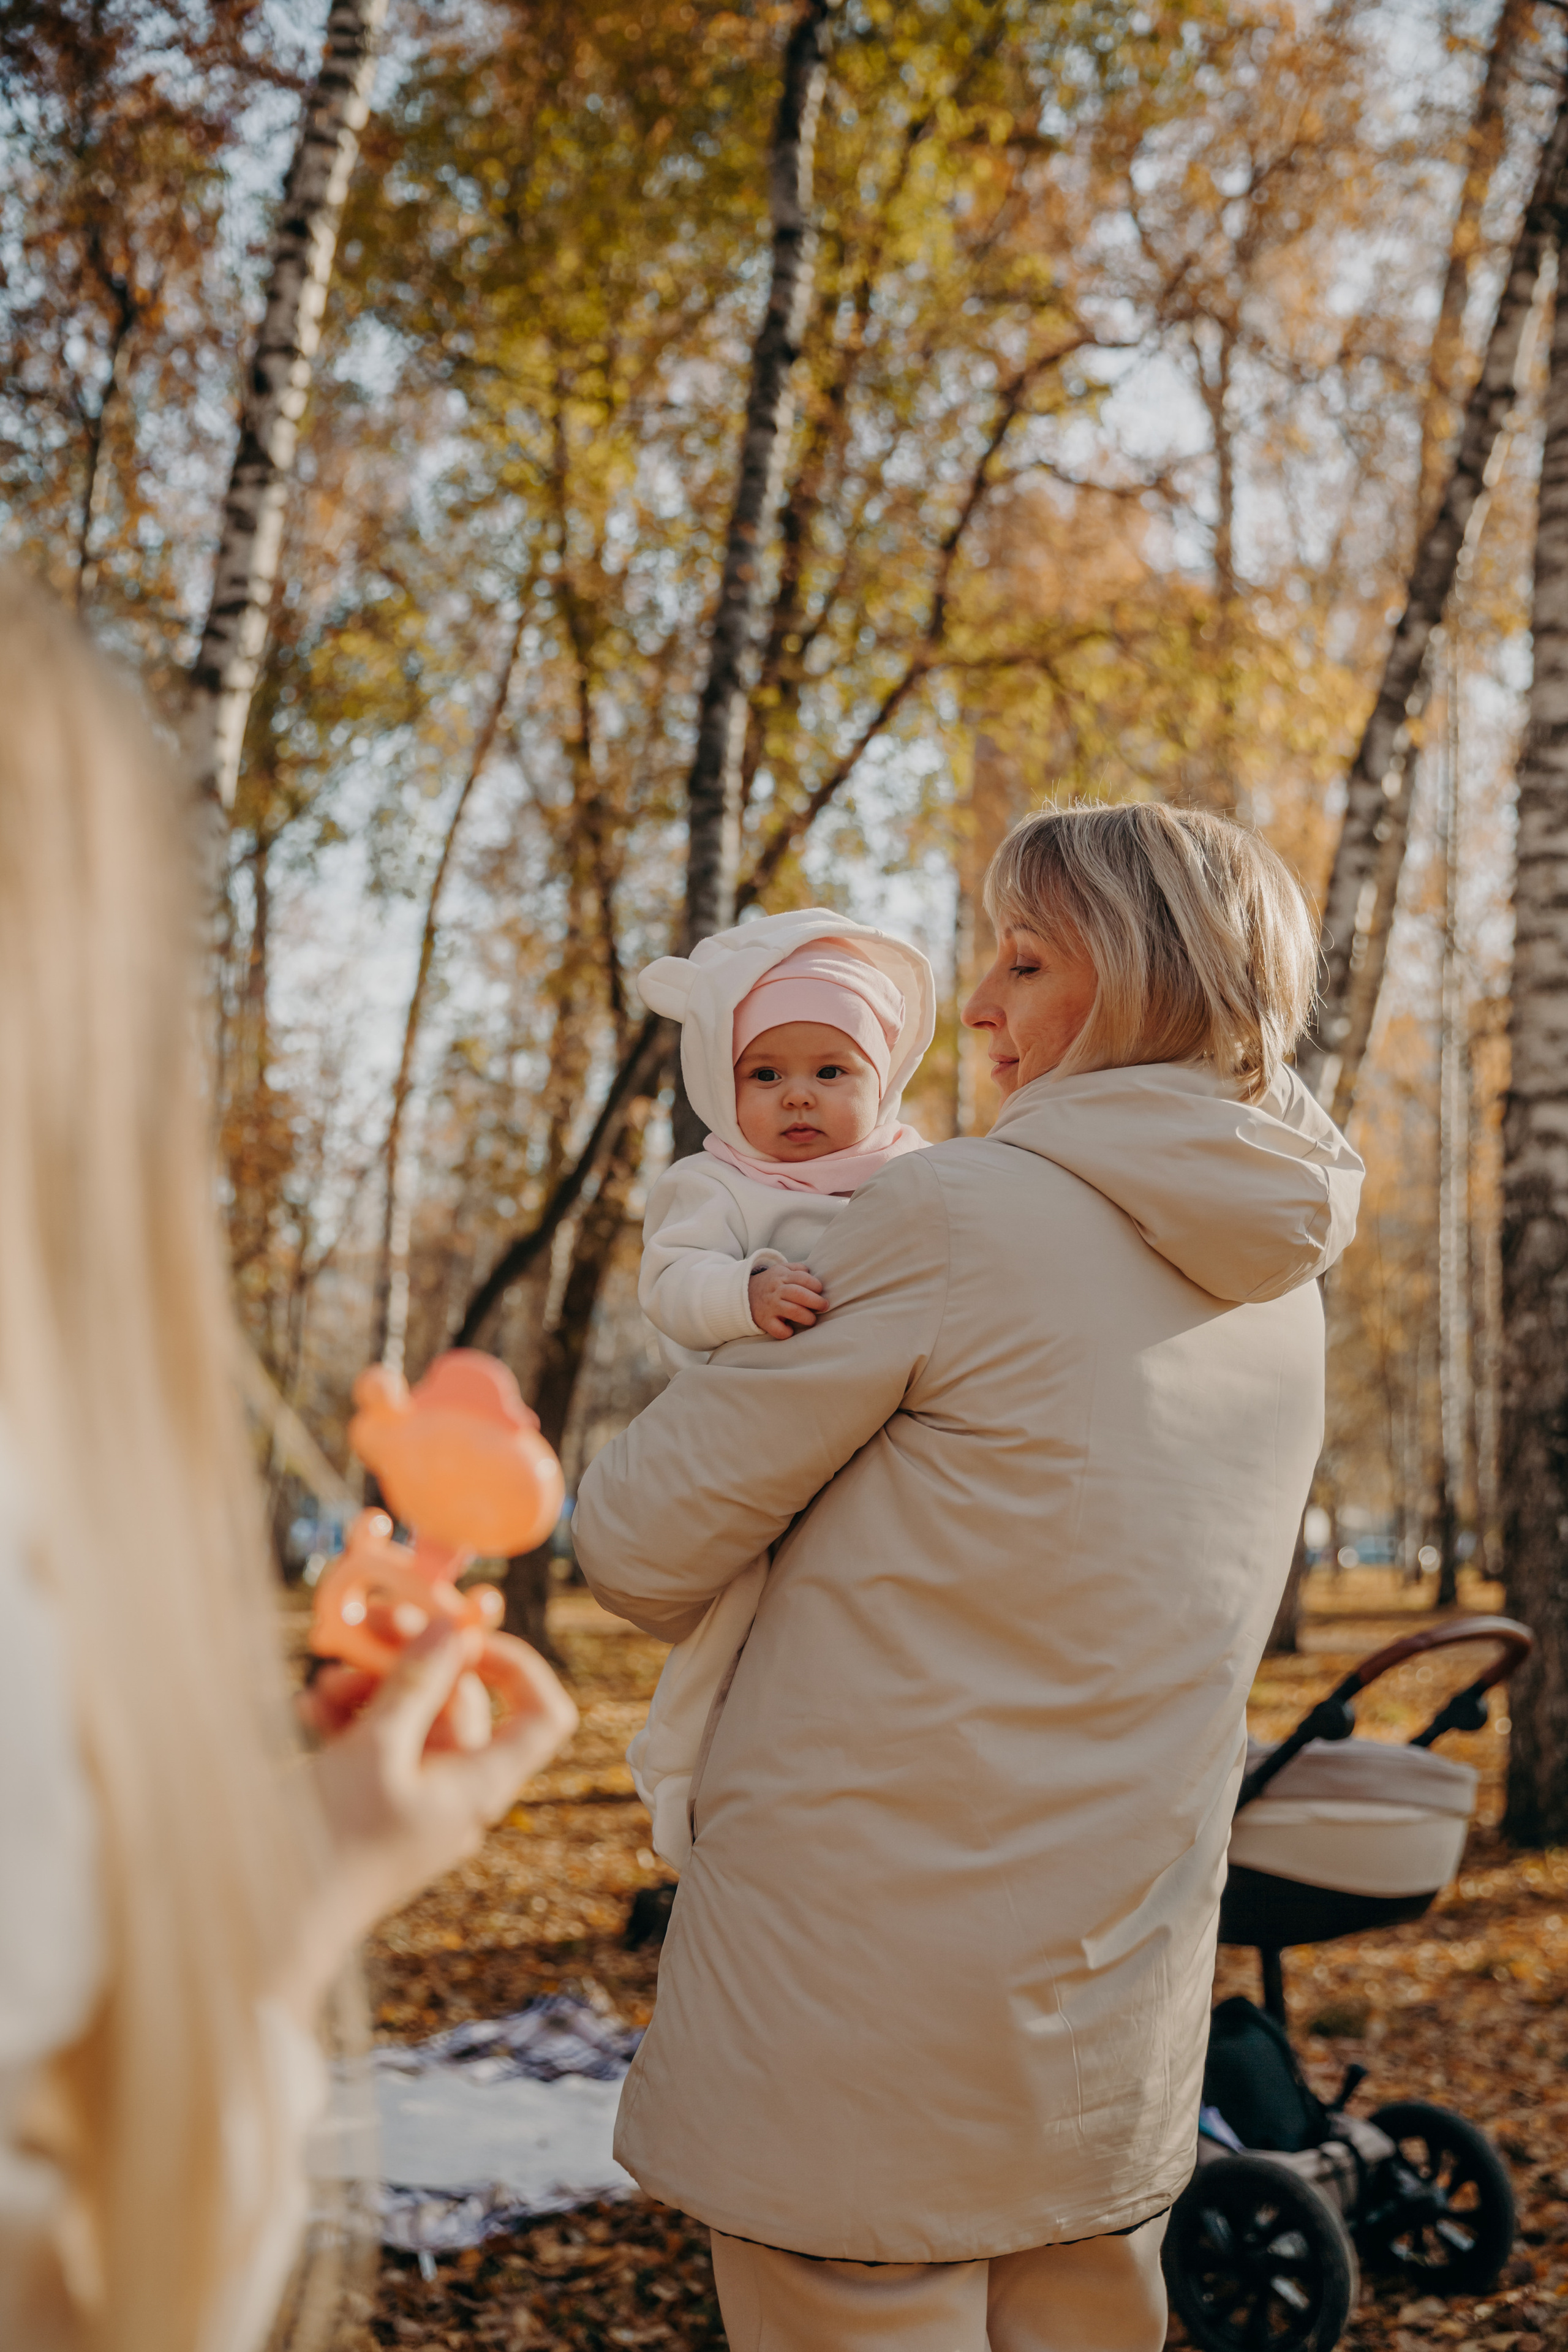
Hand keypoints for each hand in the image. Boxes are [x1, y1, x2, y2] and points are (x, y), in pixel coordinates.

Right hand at [289, 1621, 575, 2015]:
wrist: (265, 1920)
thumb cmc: (330, 1841)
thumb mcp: (374, 1748)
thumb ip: (417, 1683)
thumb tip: (455, 1628)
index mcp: (479, 1786)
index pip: (542, 1717)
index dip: (517, 1664)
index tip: (464, 1632)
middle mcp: (457, 1794)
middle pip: (461, 1704)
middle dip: (414, 1661)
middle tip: (371, 1624)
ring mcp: (414, 1802)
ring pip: (411, 1719)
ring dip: (371, 1687)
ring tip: (326, 1681)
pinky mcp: (372, 1806)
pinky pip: (376, 1746)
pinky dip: (348, 1719)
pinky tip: (310, 1707)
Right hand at [748, 1259, 826, 1338]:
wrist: (743, 1295)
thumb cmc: (770, 1283)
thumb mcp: (780, 1269)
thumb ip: (797, 1268)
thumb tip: (812, 1273)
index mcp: (781, 1276)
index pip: (802, 1278)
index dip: (815, 1285)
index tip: (820, 1291)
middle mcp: (776, 1290)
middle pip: (799, 1294)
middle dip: (816, 1301)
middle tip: (824, 1306)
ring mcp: (770, 1306)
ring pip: (792, 1311)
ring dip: (807, 1317)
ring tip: (811, 1319)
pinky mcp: (765, 1321)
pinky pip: (778, 1330)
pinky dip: (787, 1332)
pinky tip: (791, 1329)